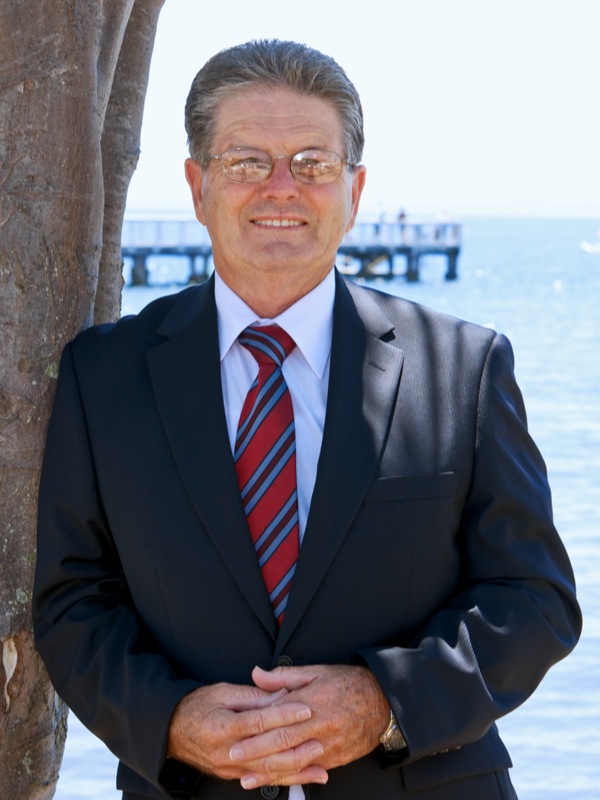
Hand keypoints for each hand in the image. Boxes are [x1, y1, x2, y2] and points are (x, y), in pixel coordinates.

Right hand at [166, 681, 327, 786]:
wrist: (171, 731)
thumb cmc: (197, 706)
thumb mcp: (223, 692)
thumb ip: (254, 695)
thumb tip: (282, 694)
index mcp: (223, 727)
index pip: (259, 722)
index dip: (284, 714)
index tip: (305, 708)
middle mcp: (227, 752)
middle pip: (267, 752)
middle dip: (296, 746)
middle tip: (320, 738)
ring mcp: (230, 769)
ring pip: (269, 772)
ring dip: (297, 769)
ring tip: (320, 764)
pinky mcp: (234, 777)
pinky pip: (264, 780)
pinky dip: (287, 779)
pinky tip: (305, 777)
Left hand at [229, 664, 388, 788]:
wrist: (383, 701)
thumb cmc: (349, 683)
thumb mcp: (316, 671)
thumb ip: (284, 676)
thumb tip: (257, 674)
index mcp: (312, 701)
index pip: (278, 717)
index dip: (255, 727)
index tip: (235, 732)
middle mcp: (319, 726)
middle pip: (282, 742)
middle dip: (255, 751)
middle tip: (234, 756)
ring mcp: (328, 745)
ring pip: (294, 762)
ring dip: (269, 772)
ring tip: (247, 777)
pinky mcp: (336, 759)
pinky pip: (310, 771)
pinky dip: (291, 778)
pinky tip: (276, 782)